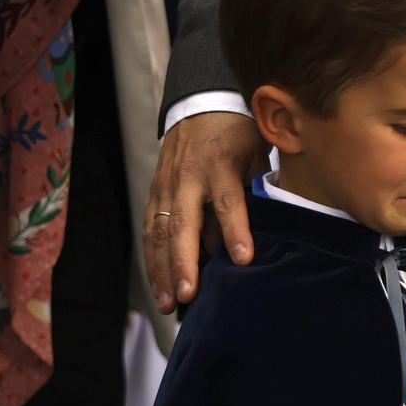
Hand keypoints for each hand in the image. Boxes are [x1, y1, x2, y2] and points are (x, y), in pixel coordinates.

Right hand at [147, 112, 263, 312]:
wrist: (203, 102)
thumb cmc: (239, 132)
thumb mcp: (256, 155)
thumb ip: (249, 193)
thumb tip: (230, 243)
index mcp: (220, 162)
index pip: (228, 200)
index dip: (235, 230)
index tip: (244, 259)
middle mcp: (188, 175)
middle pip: (183, 223)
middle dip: (185, 262)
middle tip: (190, 294)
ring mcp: (167, 185)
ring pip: (159, 232)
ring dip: (162, 270)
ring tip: (168, 304)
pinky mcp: (155, 193)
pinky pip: (150, 231)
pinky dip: (153, 261)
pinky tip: (159, 287)